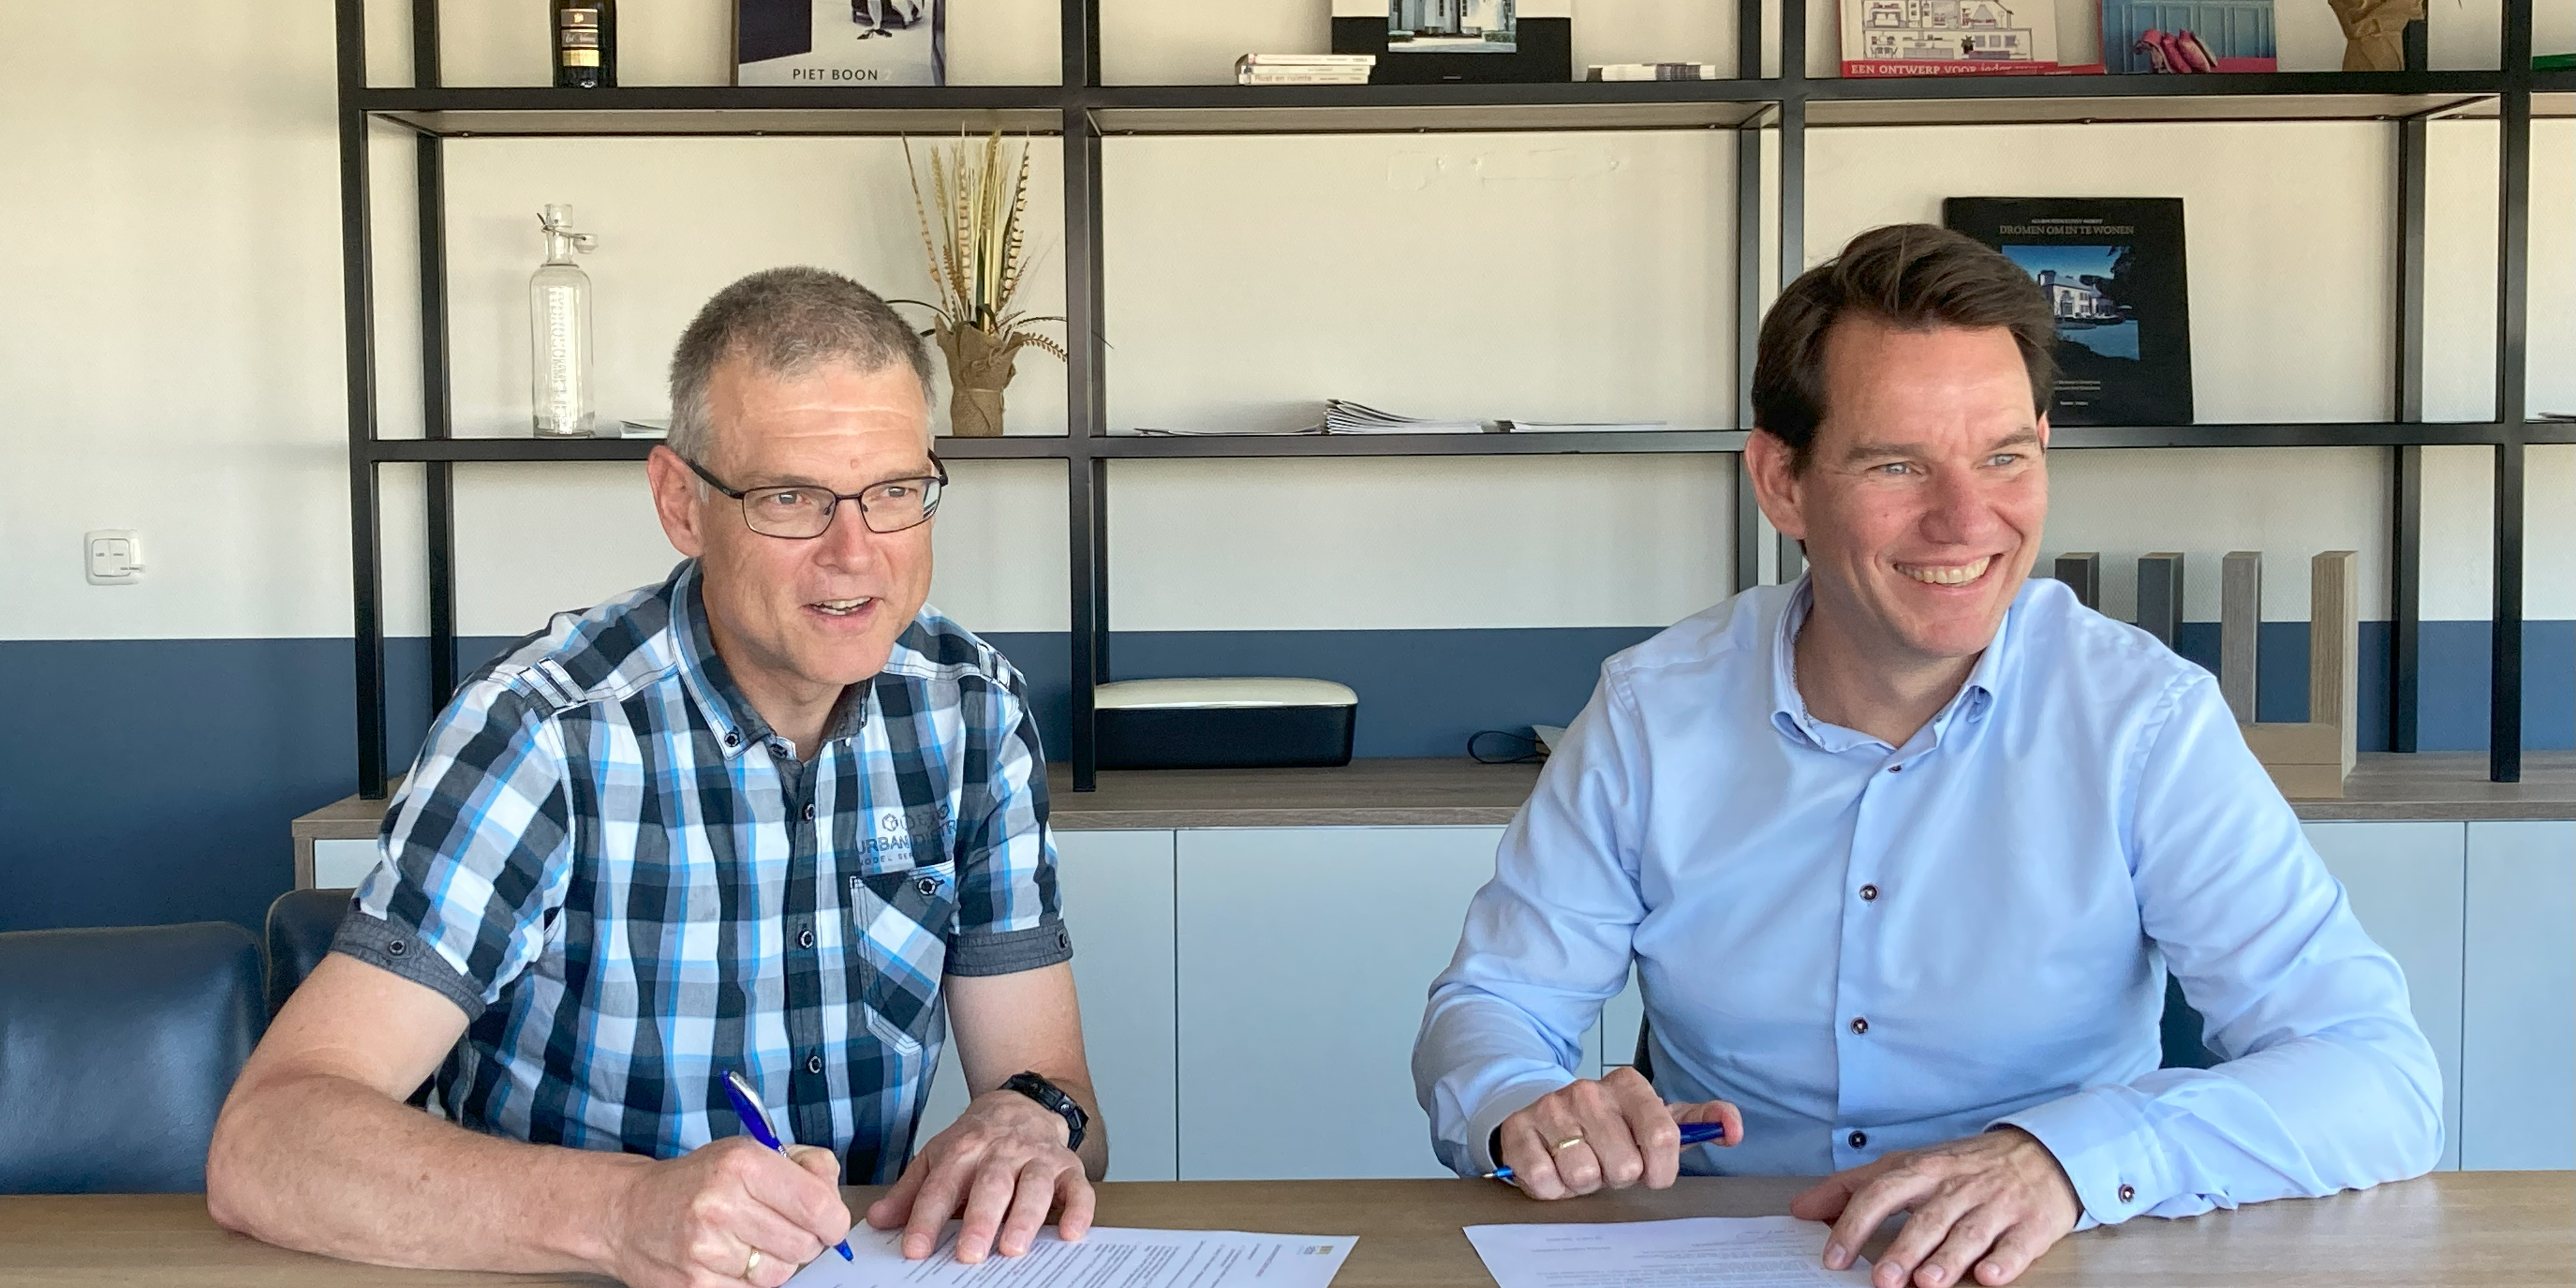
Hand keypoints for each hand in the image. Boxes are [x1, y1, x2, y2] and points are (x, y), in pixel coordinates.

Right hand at [602, 1137, 849, 1287]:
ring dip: (776, 1263)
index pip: (817, 1205)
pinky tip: (732, 1261)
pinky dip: (749, 1281)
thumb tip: (836, 1202)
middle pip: (804, 1245)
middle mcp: (722, 1205)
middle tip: (781, 1229)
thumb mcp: (750, 1153)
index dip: (833, 1220)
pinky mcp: (695, 1285)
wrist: (629, 1213)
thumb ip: (806, 1167)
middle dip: (804, 1241)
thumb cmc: (699, 1181)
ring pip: (780, 1274)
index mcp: (742, 1165)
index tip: (829, 1222)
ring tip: (751, 1243)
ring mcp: (705, 1250)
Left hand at [865, 1089, 1094, 1261]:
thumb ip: (909, 1192)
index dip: (926, 1219)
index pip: (941, 1186)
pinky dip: (1079, 1211)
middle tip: (969, 1254)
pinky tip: (1071, 1234)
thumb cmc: (975, 1141)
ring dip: (1025, 1217)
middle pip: (991, 1185)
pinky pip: (1079, 1189)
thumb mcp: (937, 1157)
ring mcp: (1038, 1158)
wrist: (1020, 1104)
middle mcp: (1002, 1152)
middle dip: (980, 1220)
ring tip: (1013, 1248)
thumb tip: (877, 1221)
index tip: (915, 1249)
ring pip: (1035, 1186)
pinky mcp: (1069, 1167)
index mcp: (963, 1150)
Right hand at [1494, 1066, 1743, 1200]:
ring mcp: (1551, 1108)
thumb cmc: (1610, 1127)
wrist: (1545, 1116)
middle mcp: (1589, 1091)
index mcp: (1628, 1085)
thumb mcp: (1658, 1119)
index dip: (1660, 1168)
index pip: (1663, 1135)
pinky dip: (1553, 1188)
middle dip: (1617, 1176)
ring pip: (1582, 1174)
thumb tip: (1733, 1128)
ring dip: (1584, 1183)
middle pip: (1623, 1165)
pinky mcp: (1520, 1131)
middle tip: (1608, 1163)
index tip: (1652, 1172)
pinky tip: (1555, 1169)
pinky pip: (1545, 1180)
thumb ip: (1701, 1121)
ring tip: (1581, 1164)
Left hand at [1788, 1127, 2079, 1287]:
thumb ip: (1853, 1187)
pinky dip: (2004, 1262)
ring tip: (1924, 1283)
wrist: (2040, 1153)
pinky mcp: (2031, 1224)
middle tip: (1881, 1279)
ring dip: (1946, 1260)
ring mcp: (1996, 1205)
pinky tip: (1989, 1276)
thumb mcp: (1907, 1166)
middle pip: (1926, 1219)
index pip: (1881, 1193)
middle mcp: (1957, 1187)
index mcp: (1922, 1170)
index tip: (1834, 1257)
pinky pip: (2017, 1245)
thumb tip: (1801, 1209)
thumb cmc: (1964, 1166)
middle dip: (1903, 1250)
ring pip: (1968, 1234)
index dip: (1855, 1225)